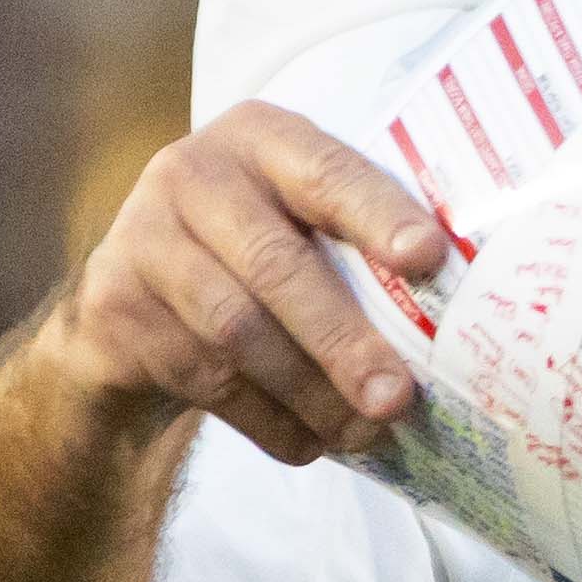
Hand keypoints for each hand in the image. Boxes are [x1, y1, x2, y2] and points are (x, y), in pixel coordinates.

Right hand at [33, 103, 449, 464]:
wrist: (129, 309)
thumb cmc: (251, 260)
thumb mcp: (299, 225)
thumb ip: (358, 244)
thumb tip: (467, 312)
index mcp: (259, 138)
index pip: (326, 171)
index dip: (378, 214)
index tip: (429, 258)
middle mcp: (191, 173)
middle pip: (277, 265)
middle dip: (344, 339)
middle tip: (398, 397)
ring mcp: (142, 238)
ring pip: (238, 331)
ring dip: (310, 393)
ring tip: (365, 433)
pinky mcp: (113, 308)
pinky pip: (204, 377)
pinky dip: (268, 420)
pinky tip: (311, 443)